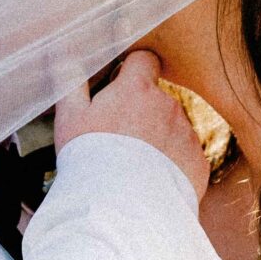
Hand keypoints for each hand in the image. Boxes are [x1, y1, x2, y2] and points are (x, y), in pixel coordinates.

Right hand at [54, 49, 210, 202]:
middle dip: (142, 112)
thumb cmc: (89, 160)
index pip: (144, 60)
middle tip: (119, 139)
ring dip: (158, 139)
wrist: (120, 209)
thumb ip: (69, 80)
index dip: (133, 70)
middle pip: (157, 98)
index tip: (121, 85)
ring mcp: (187, 134)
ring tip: (134, 166)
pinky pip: (185, 156)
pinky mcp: (198, 163)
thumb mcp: (69, 117)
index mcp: (137, 89)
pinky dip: (172, 164)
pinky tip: (151, 181)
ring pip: (172, 128)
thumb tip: (62, 50)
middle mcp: (168, 105)